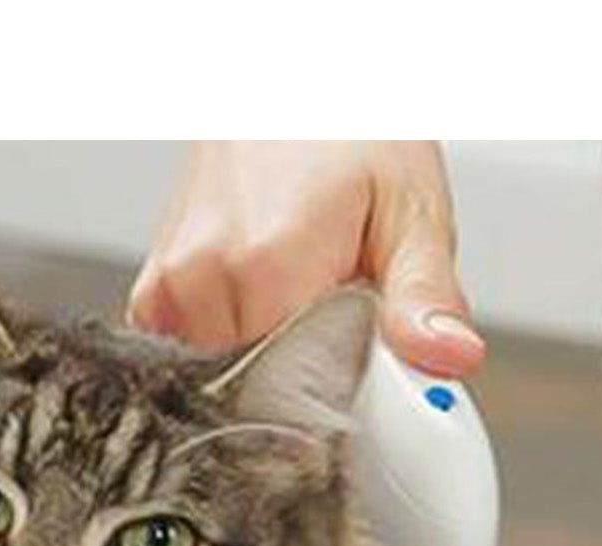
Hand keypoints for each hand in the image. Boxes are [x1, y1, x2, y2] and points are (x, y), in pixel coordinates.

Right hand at [129, 141, 485, 373]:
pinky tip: (259, 312)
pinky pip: (192, 362)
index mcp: (268, 264)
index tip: (368, 387)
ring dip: (269, 370)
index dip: (342, 405)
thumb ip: (426, 297)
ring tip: (300, 307)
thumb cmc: (348, 134)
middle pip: (262, 395)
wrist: (288, 86)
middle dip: (308, 385)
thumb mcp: (411, 210)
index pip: (303, 395)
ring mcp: (171, 288)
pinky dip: (230, 356)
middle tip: (341, 330)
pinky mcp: (154, 297)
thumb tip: (447, 357)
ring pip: (227, 387)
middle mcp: (205, 276)